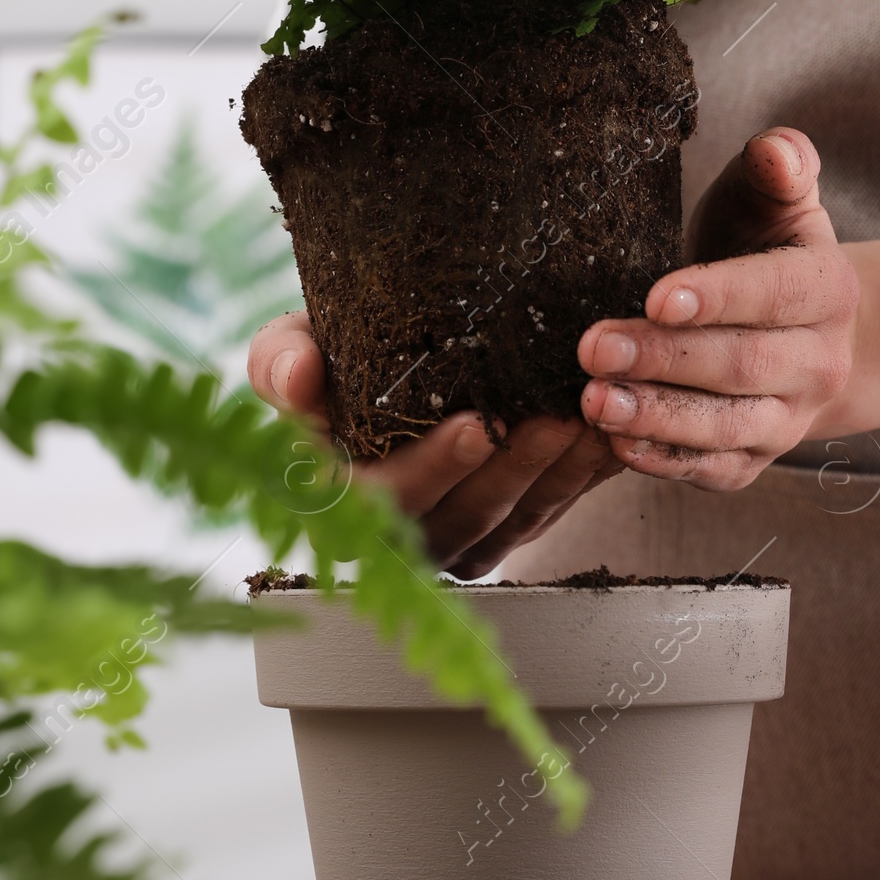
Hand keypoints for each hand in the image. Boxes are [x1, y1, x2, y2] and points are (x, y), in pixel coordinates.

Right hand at [246, 314, 620, 578]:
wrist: (379, 354)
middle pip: (456, 520)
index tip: (472, 425)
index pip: (380, 503)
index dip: (429, 470)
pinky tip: (599, 438)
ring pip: (506, 523)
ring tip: (580, 420)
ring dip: (549, 474)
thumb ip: (280, 359)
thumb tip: (296, 379)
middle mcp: (393, 532)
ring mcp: (450, 536)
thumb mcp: (292, 343)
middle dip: (507, 471)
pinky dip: (575, 478)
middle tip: (548, 420)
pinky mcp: (499, 528)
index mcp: (335, 497)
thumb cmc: (330, 355)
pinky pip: (542, 514)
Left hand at [576, 127, 859, 487]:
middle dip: (665, 359)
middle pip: (743, 365)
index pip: (776, 293)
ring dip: (658, 418)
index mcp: (827, 288)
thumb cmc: (767, 248)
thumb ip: (779, 164)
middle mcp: (818, 362)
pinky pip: (715, 471)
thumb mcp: (775, 198)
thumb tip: (777, 151)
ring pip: (728, 427)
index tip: (655, 296)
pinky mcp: (755, 459)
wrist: (805, 332)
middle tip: (593, 346)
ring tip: (594, 401)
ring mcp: (789, 418)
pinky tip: (615, 443)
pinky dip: (666, 463)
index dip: (718, 297)